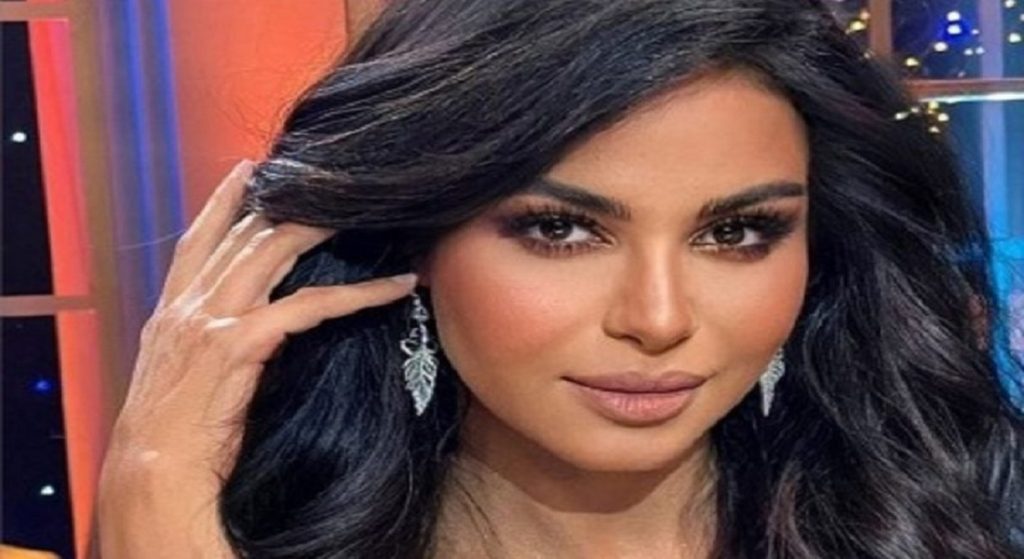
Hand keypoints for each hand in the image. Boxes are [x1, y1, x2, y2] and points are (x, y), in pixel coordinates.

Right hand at [97, 160, 417, 556]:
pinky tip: (395, 287)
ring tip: (364, 213)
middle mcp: (188, 305)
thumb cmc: (171, 437)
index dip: (223, 202)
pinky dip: (359, 293)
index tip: (246, 170)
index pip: (198, 240)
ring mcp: (213, 319)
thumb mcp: (178, 376)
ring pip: (275, 251)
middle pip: (244, 234)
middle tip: (324, 179)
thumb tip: (241, 328)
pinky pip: (312, 304)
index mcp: (170, 311)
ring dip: (322, 228)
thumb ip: (203, 341)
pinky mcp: (241, 342)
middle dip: (285, 202)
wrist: (152, 472)